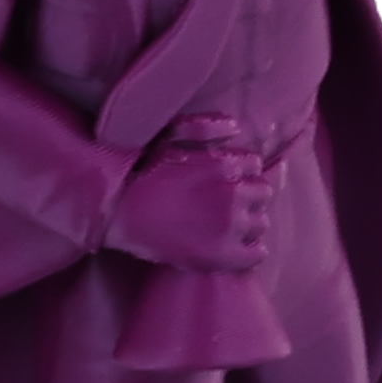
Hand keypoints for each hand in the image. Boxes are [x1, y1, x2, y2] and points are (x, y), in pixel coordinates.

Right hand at [103, 114, 281, 271]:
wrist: (119, 213)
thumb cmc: (141, 171)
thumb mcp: (170, 136)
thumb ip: (205, 127)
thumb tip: (237, 127)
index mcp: (225, 165)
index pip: (254, 166)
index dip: (239, 174)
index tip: (225, 182)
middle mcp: (233, 193)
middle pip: (262, 194)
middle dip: (247, 197)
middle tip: (224, 205)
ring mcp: (230, 226)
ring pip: (261, 223)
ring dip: (248, 223)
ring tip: (225, 227)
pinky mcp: (223, 255)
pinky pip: (256, 254)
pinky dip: (250, 251)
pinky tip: (233, 248)